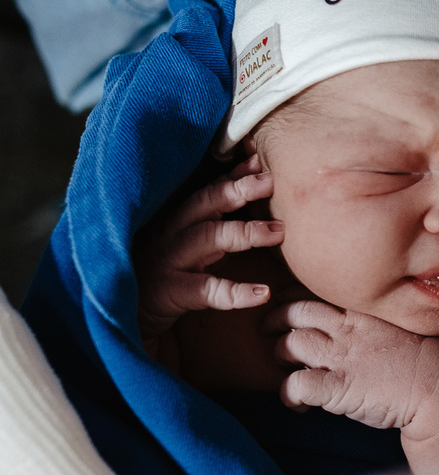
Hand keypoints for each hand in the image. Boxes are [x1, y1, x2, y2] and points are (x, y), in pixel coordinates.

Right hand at [136, 155, 283, 340]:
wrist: (124, 314)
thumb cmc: (166, 272)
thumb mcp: (188, 243)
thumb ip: (214, 220)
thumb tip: (253, 188)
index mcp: (176, 219)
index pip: (207, 190)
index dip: (233, 175)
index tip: (259, 161)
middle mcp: (170, 234)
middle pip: (204, 204)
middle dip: (237, 190)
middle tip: (271, 181)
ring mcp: (169, 261)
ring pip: (207, 239)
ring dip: (244, 232)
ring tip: (278, 232)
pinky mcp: (171, 292)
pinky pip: (206, 291)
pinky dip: (236, 292)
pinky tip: (264, 293)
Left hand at [269, 300, 438, 429]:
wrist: (438, 385)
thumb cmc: (422, 360)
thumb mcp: (395, 328)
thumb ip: (368, 325)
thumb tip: (349, 328)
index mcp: (360, 313)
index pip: (313, 294)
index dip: (291, 299)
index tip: (285, 308)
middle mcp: (347, 329)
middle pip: (294, 312)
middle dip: (273, 320)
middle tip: (268, 331)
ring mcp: (342, 358)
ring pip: (289, 344)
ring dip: (280, 355)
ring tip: (286, 368)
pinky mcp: (339, 388)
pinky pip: (296, 385)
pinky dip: (288, 394)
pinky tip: (297, 404)